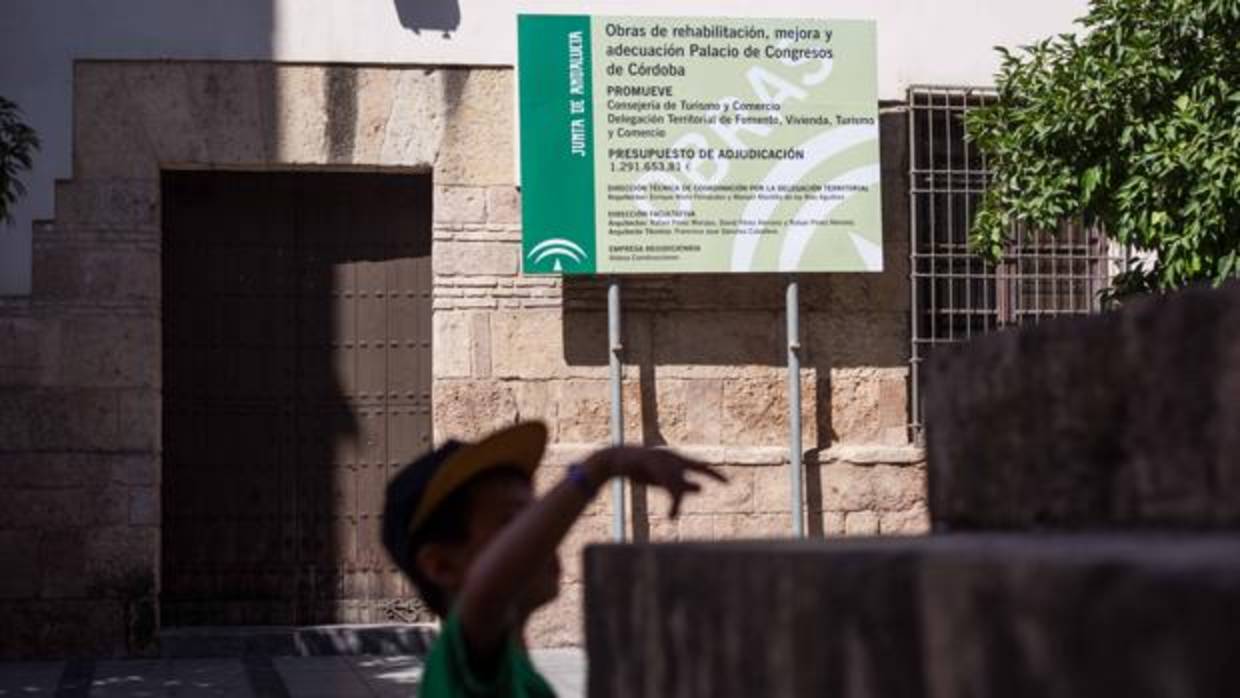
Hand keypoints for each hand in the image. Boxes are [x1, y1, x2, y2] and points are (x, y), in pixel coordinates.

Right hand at [584, 446, 726, 516]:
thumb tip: (701, 488)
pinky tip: (671, 515)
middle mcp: (672, 458)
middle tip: (726, 482)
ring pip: (677, 481)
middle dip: (710, 473)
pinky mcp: (651, 464)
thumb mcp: (664, 481)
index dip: (714, 474)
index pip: (700, 467)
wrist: (617, 461)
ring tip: (672, 515)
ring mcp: (662, 459)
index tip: (728, 482)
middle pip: (696, 466)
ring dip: (677, 500)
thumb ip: (682, 484)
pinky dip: (670, 501)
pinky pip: (665, 484)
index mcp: (677, 460)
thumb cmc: (643, 470)